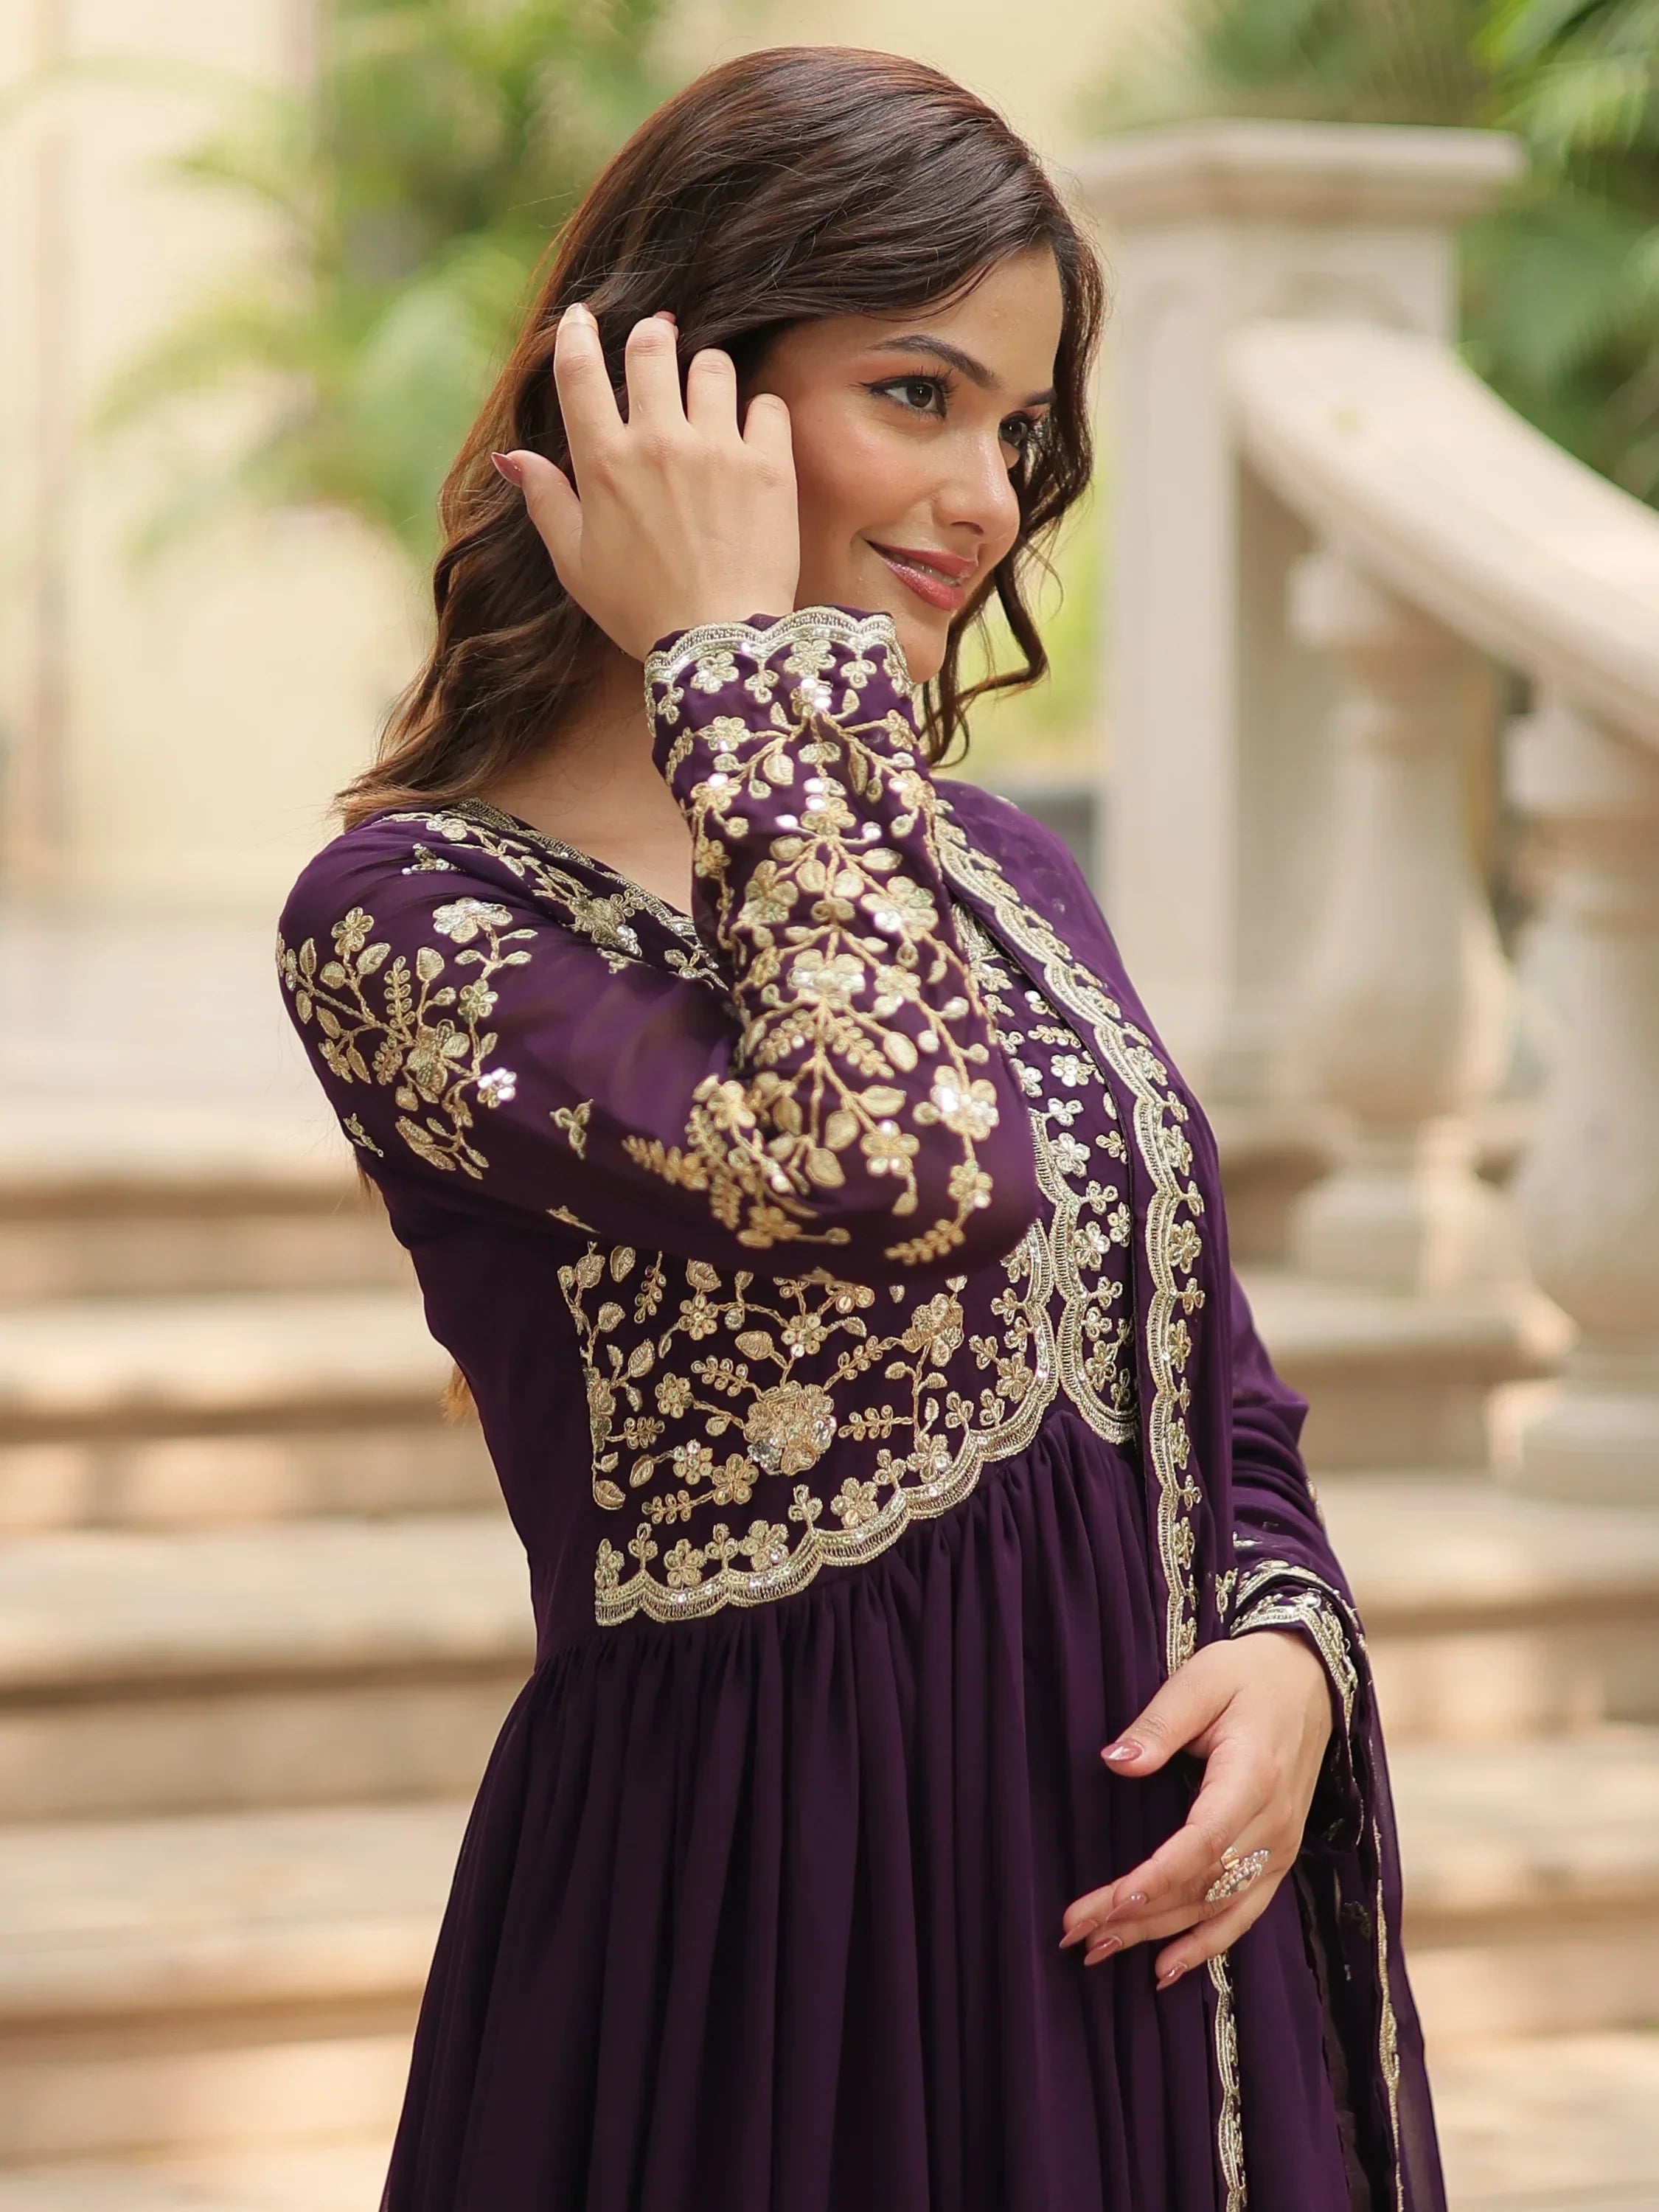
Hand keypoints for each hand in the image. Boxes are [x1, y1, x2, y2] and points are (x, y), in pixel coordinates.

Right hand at [495, 304, 799, 659]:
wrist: (715, 646)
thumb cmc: (639, 611)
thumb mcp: (576, 564)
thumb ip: (545, 501)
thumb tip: (512, 457)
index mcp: (603, 463)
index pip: (579, 371)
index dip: (575, 333)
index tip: (580, 319)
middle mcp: (658, 442)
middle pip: (650, 346)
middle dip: (651, 339)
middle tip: (657, 349)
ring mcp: (717, 449)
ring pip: (711, 365)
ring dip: (705, 376)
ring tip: (707, 403)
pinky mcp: (769, 465)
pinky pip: (766, 405)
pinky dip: (759, 415)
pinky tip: (751, 440)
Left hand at [1058, 1629, 1333, 1987]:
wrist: (1311, 1682)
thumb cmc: (1249, 1676)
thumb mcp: (1201, 1679)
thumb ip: (1159, 1722)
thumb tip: (1116, 1760)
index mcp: (1254, 1778)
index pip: (1204, 1842)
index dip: (1159, 1877)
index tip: (1114, 1901)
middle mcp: (1273, 1824)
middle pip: (1202, 1885)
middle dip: (1139, 1916)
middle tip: (1078, 1934)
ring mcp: (1280, 1847)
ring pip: (1219, 1909)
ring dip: (1161, 1936)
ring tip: (1101, 1952)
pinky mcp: (1278, 1856)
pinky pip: (1244, 1912)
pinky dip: (1207, 1945)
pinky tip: (1166, 1968)